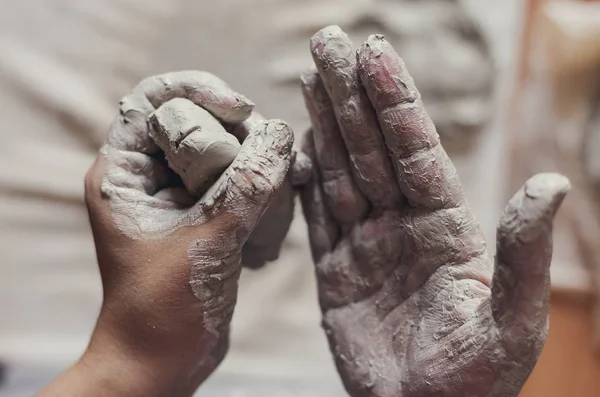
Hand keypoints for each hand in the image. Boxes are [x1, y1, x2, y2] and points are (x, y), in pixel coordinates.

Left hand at [40, 71, 293, 396]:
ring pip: (222, 152)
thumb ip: (246, 188)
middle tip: (274, 156)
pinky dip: (260, 186)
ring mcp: (176, 197)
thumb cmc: (161, 309)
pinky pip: (235, 182)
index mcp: (124, 172)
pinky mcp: (202, 216)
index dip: (198, 90)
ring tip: (286, 183)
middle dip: (239, 132)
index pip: (155, 101)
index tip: (241, 109)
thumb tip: (281, 135)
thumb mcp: (206, 242)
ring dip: (257, 161)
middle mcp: (147, 177)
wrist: (160, 361)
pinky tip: (280, 205)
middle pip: (196, 121)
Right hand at [300, 26, 569, 396]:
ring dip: (326, 122)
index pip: (416, 150)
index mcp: (446, 227)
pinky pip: (318, 214)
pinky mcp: (336, 270)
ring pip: (342, 170)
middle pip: (372, 147)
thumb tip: (549, 183)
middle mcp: (404, 224)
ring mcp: (367, 244)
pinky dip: (307, 177)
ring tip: (310, 76)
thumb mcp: (512, 321)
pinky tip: (300, 142)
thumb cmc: (475, 380)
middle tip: (329, 42)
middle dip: (350, 92)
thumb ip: (523, 252)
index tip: (375, 53)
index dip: (395, 100)